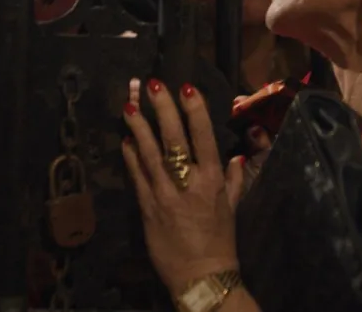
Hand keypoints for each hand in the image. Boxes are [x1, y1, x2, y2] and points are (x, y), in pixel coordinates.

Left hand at [122, 78, 243, 290]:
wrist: (201, 277)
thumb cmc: (220, 241)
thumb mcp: (232, 208)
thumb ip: (233, 180)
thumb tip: (237, 155)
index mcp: (212, 181)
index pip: (203, 137)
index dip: (194, 110)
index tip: (186, 87)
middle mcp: (188, 184)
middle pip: (174, 139)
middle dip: (163, 110)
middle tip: (153, 84)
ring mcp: (165, 195)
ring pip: (149, 154)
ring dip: (138, 128)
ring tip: (129, 105)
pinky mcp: (147, 208)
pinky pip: (136, 177)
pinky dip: (130, 157)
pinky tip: (124, 140)